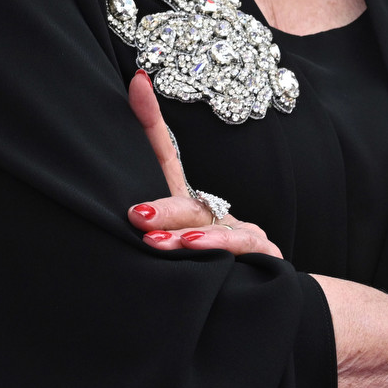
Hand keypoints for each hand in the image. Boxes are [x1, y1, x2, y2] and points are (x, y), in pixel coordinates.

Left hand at [122, 71, 283, 258]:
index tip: (137, 84)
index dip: (150, 120)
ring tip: (159, 244)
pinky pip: (244, 252)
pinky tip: (204, 262)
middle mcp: (218, 211)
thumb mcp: (169, 241)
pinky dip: (224, 252)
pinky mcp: (265, 256)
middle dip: (165, 210)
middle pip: (189, 203)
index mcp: (190, 203)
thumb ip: (145, 212)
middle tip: (136, 215)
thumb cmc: (203, 268)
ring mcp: (244, 233)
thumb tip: (122, 153)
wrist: (260, 304)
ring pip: (216, 229)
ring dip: (191, 236)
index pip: (166, 155)